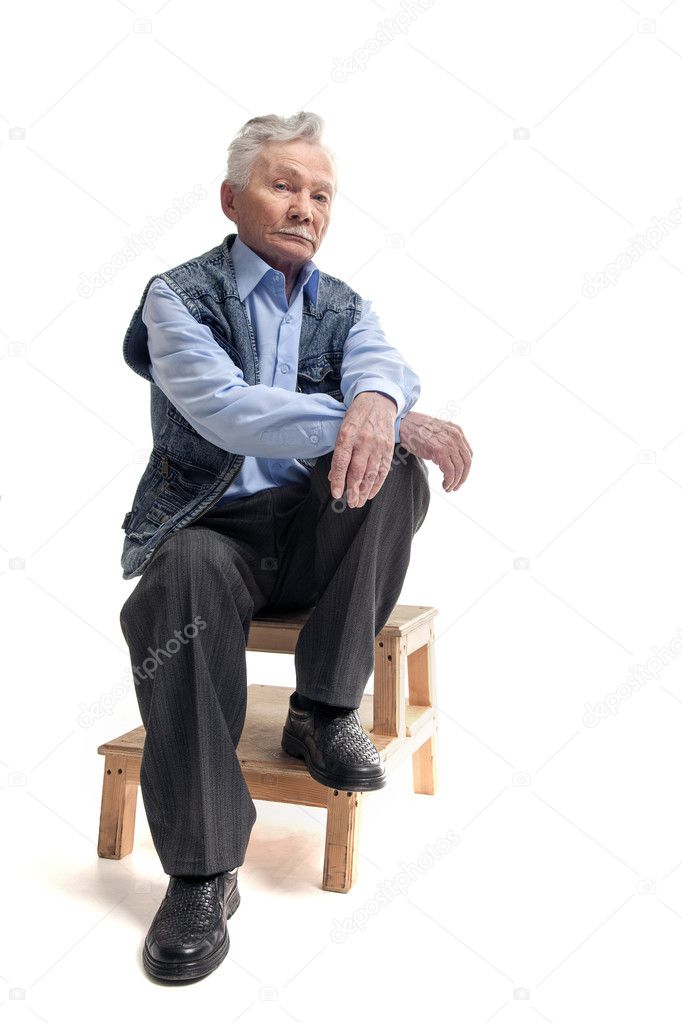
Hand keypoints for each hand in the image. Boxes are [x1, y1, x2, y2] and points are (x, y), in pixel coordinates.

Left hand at [327, 391, 396, 507]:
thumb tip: (334, 477)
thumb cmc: (356, 417)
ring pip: (371, 473)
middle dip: (353, 490)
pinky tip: (370, 493)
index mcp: (347, 435)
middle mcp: (363, 441)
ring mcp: (377, 446)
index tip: (336, 494)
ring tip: (358, 502)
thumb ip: (339, 452)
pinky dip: (377, 484)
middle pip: (357, 471)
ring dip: (364, 491)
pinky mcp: (388, 449)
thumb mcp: (343, 429)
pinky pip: (383, 470)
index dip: (338, 479)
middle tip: (350, 503)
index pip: (341, 462)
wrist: (378, 402)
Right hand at [398, 411, 472, 491]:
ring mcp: (449, 443)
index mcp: (457, 431)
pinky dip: (449, 481)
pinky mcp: (440, 451)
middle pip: (467, 462)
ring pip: (459, 469)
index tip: (458, 477)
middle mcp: (456, 436)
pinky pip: (450, 471)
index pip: (468, 454)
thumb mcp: (437, 431)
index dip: (465, 468)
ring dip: (455, 482)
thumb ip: (446, 441)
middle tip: (455, 487)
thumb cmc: (416, 429)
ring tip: (448, 488)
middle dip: (462, 478)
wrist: (403, 423)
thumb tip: (449, 459)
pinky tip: (444, 485)